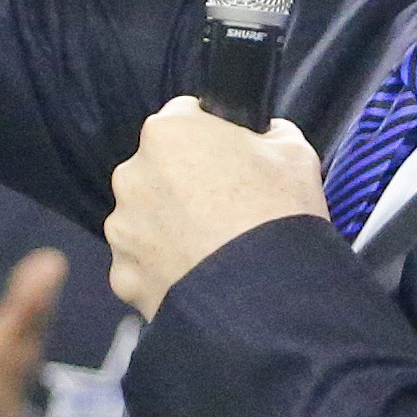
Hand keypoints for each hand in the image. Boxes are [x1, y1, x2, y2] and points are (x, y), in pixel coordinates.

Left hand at [103, 98, 327, 319]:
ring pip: (147, 218)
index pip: (185, 119)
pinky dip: (164, 269)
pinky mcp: (122, 274)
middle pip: (159, 171)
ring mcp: (122, 226)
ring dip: (171, 228)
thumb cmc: (279, 216)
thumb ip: (267, 133)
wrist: (265, 298)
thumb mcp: (294, 153)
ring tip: (213, 248)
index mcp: (169, 133)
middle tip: (226, 209)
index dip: (213, 138)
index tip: (231, 160)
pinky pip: (142, 264)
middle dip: (185, 185)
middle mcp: (132, 174)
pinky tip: (198, 275)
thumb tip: (263, 135)